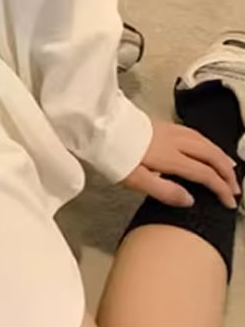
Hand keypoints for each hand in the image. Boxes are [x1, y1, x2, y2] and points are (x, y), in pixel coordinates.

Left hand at [123, 119, 240, 208]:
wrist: (95, 126)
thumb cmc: (113, 155)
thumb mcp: (135, 179)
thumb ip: (164, 190)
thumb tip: (191, 200)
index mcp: (170, 157)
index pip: (204, 173)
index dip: (220, 188)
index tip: (229, 203)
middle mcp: (174, 141)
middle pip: (209, 154)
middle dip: (226, 172)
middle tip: (235, 188)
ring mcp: (168, 129)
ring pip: (203, 140)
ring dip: (219, 155)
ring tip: (230, 167)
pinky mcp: (160, 123)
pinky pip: (193, 133)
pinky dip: (207, 142)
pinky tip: (206, 146)